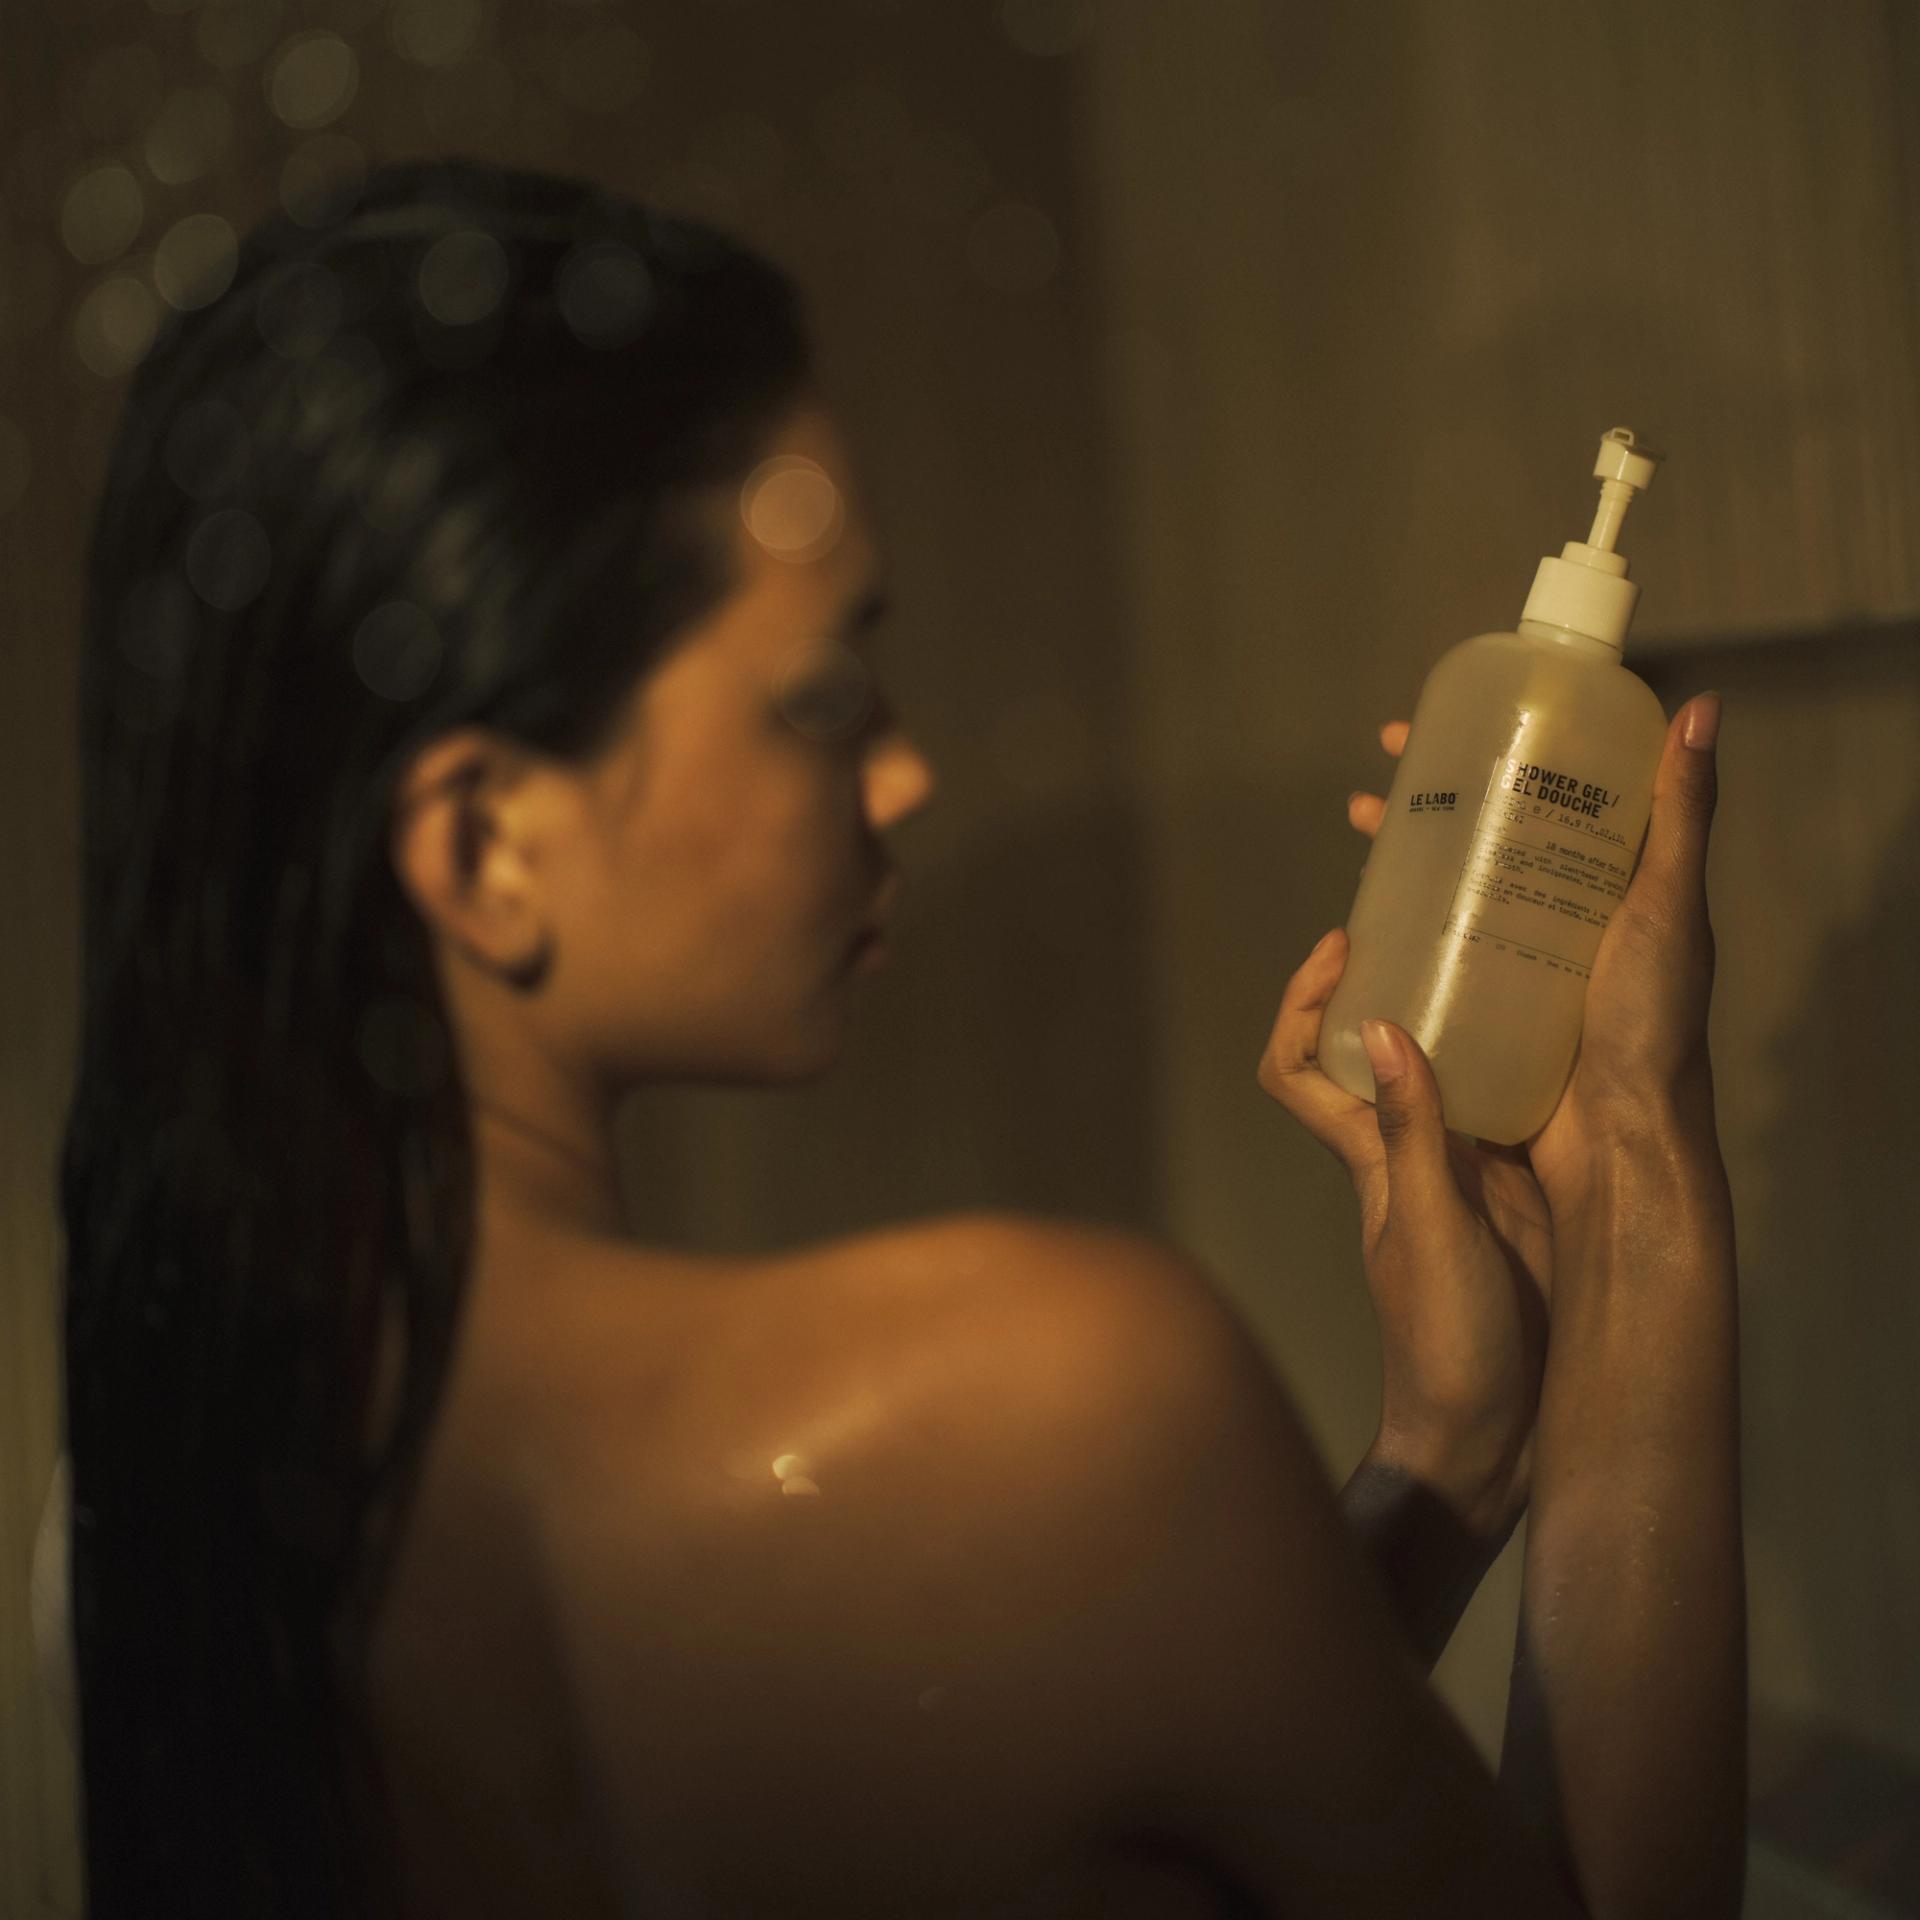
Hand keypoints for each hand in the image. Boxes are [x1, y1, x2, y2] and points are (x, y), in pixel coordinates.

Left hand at [1258, 717, 1551, 1538]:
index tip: (1342, 948)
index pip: (1293, 1067)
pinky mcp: (1509, 1193)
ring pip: (1433, 1072)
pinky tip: (1559, 1028)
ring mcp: (1454, 1173)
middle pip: (1363, 1052)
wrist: (1490, 1437)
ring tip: (1499, 941)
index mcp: (1368, 1158)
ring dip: (1447, 1010)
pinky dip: (1510, 1062)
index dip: (1299, 1003)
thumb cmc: (1447, 1344)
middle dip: (1377, 980)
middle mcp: (1401, 1154)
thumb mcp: (1434, 1233)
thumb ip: (1413, 1138)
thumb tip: (1378, 1028)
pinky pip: (1498, 1109)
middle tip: (1430, 913)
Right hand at [1348, 699, 1725, 1220]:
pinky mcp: (1479, 1010)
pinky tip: (1361, 922)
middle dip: (1420, 805)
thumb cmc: (1651, 1025)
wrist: (1616, 1143)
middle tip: (1372, 788)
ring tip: (1360, 835)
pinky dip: (1394, 931)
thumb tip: (1702, 706)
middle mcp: (1557, 916)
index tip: (1434, 726)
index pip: (1538, 795)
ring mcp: (1514, 963)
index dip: (1486, 752)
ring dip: (1398, 859)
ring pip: (1446, 892)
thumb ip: (1682, 817)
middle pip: (1478, 840)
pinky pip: (1430, 957)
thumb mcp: (1668, 908)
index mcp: (1606, 883)